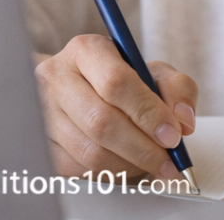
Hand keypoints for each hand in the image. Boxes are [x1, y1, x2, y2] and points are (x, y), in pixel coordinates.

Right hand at [34, 35, 197, 179]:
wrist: (80, 87)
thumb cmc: (121, 78)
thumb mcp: (154, 71)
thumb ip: (178, 88)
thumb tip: (183, 120)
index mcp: (86, 50)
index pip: (116, 83)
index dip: (148, 112)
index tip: (172, 133)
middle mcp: (57, 79)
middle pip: (101, 122)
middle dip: (142, 146)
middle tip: (168, 158)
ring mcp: (43, 114)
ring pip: (90, 152)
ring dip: (129, 164)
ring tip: (152, 162)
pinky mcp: (40, 146)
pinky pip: (78, 170)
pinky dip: (110, 173)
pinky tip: (128, 165)